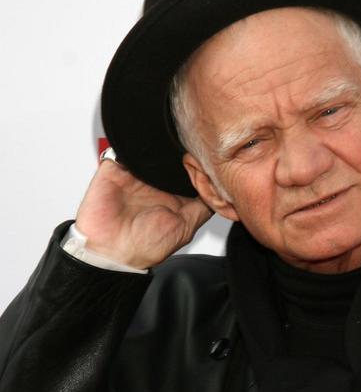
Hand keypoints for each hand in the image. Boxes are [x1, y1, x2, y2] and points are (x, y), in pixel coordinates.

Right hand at [76, 155, 212, 268]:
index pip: (188, 173)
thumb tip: (220, 194)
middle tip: (191, 146)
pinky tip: (146, 147)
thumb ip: (201, 209)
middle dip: (182, 149)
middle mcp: (155, 185)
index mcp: (172, 197)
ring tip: (170, 140)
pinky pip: (126, 148)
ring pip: (151, 149)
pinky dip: (135, 144)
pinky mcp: (114, 168)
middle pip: (172, 157)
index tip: (209, 158)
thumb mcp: (185, 228)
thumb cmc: (145, 247)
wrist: (111, 252)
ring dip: (160, 143)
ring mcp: (135, 175)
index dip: (199, 165)